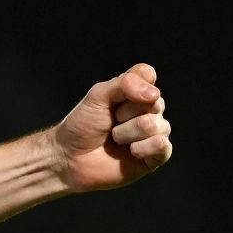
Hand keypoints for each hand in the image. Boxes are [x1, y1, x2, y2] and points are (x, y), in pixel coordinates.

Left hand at [51, 63, 172, 191]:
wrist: (70, 158)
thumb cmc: (82, 126)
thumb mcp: (97, 96)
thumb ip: (124, 84)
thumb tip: (153, 93)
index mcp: (135, 92)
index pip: (147, 74)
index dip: (132, 86)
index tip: (113, 98)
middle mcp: (148, 110)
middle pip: (154, 102)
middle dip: (125, 114)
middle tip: (110, 121)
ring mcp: (154, 132)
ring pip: (156, 125)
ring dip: (127, 133)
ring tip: (115, 138)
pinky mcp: (156, 155)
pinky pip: (162, 145)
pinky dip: (141, 148)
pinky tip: (130, 152)